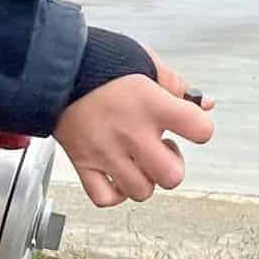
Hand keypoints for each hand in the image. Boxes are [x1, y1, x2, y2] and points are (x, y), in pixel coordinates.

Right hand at [53, 51, 214, 207]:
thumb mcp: (144, 61)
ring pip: (141, 192)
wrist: (53, 67)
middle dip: (171, 166)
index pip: (200, 129)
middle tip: (160, 148)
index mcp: (151, 103)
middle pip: (172, 176)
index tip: (189, 124)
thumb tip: (205, 103)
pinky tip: (117, 174)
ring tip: (136, 158)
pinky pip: (105, 198)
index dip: (200, 128)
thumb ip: (175, 84)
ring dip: (144, 179)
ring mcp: (106, 152)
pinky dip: (114, 193)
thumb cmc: (98, 61)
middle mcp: (131, 132)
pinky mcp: (83, 163)